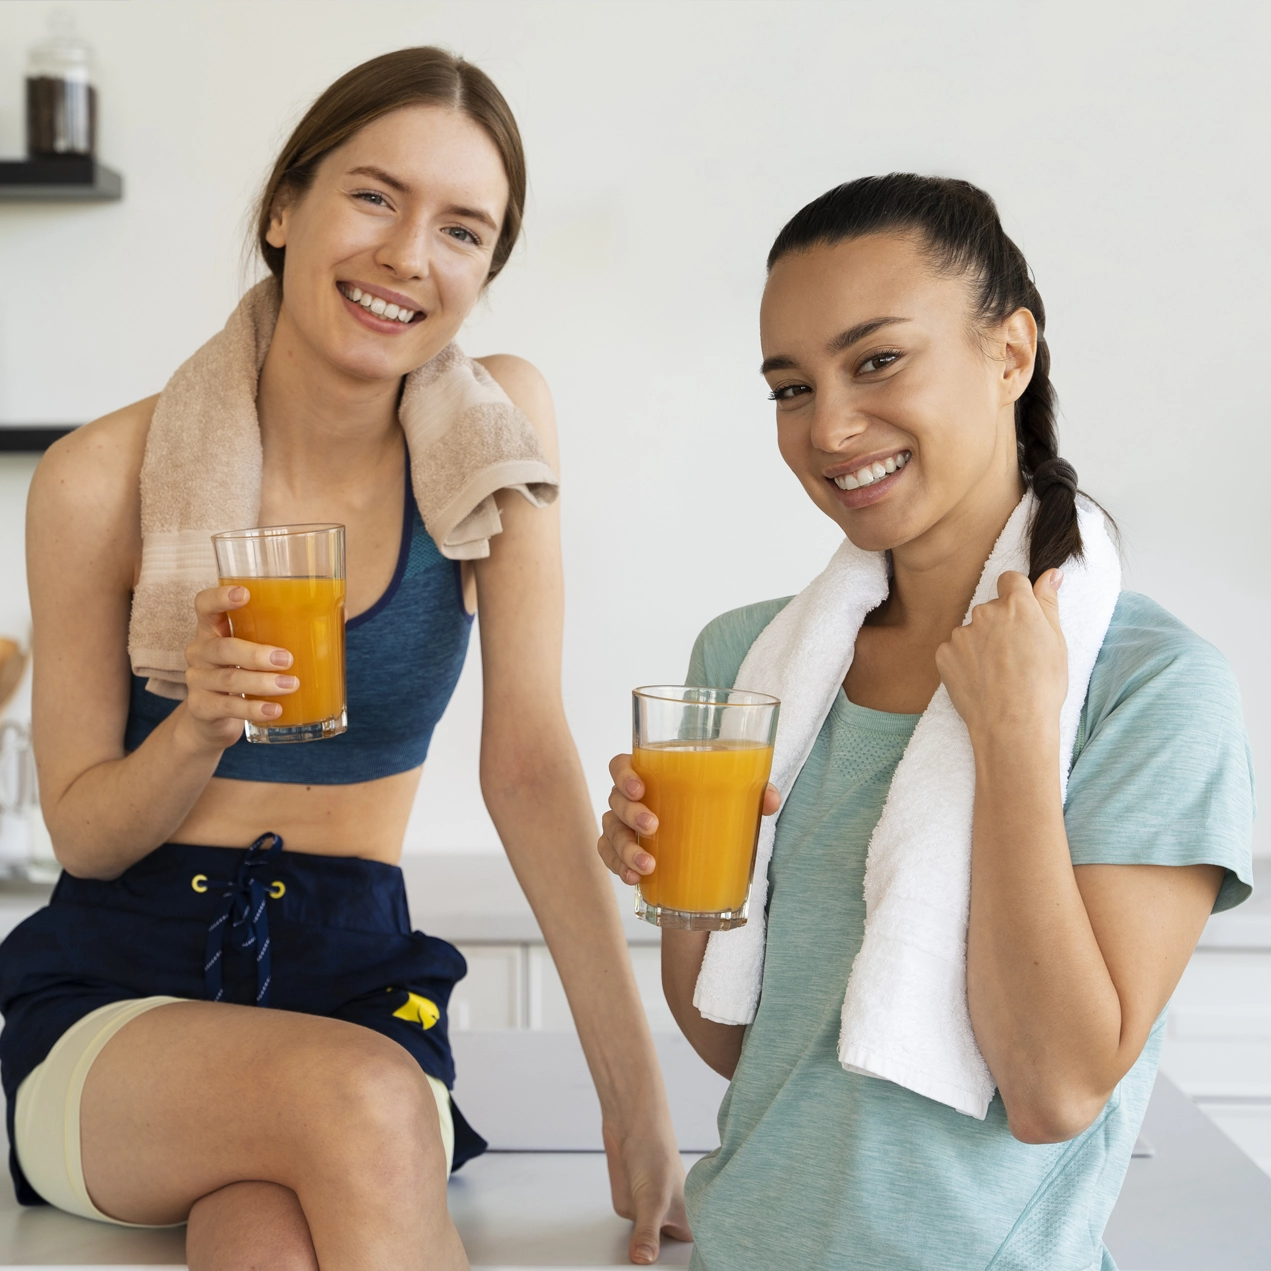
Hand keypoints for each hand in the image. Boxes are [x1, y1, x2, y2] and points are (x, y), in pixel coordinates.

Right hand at [180, 585, 297, 749]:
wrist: (211, 718)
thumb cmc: (244, 670)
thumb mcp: (256, 648)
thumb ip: (286, 631)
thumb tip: (340, 613)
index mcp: (213, 628)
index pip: (204, 605)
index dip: (220, 597)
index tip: (246, 593)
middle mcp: (200, 651)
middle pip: (221, 647)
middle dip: (255, 653)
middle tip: (286, 658)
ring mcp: (198, 680)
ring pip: (228, 679)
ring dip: (262, 682)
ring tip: (291, 685)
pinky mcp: (202, 708)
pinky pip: (227, 707)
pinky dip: (253, 708)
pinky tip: (274, 710)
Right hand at [598, 752, 780, 884]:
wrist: (704, 852)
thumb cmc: (711, 811)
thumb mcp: (734, 799)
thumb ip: (753, 793)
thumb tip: (769, 800)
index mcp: (651, 775)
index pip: (621, 765)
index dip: (624, 774)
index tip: (641, 788)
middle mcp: (630, 799)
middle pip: (615, 798)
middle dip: (631, 813)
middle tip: (653, 826)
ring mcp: (623, 827)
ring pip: (610, 832)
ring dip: (626, 849)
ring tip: (649, 866)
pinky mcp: (622, 853)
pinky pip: (609, 857)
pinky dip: (619, 867)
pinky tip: (636, 879)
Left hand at [603, 1116, 691, 1262]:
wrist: (629, 1128)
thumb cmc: (654, 1152)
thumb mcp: (653, 1199)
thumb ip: (648, 1232)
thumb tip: (644, 1259)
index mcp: (689, 1224)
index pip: (688, 1261)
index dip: (683, 1269)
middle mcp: (670, 1223)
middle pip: (662, 1260)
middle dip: (653, 1266)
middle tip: (644, 1269)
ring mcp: (649, 1218)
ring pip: (641, 1250)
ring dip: (636, 1253)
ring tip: (629, 1267)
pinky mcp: (632, 1210)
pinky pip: (627, 1236)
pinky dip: (624, 1241)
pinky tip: (622, 1250)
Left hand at [935, 569, 1067, 744]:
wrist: (1012, 724)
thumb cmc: (1043, 685)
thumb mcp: (1056, 641)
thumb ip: (1048, 603)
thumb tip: (1051, 574)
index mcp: (1016, 605)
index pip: (1011, 580)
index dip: (1016, 595)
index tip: (1021, 615)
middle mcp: (985, 612)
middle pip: (991, 610)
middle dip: (1000, 626)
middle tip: (1015, 656)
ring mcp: (961, 633)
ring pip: (973, 632)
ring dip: (981, 645)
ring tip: (997, 674)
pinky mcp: (944, 653)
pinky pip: (955, 650)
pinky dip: (965, 662)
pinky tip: (980, 681)